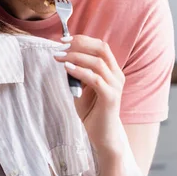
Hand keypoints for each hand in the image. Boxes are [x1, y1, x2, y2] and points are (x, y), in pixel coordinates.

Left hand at [53, 35, 125, 154]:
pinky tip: (67, 68)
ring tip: (59, 57)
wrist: (103, 136)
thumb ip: (77, 73)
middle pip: (101, 49)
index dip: (83, 39)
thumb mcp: (82, 88)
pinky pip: (95, 79)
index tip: (64, 39)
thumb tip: (64, 57)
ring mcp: (115, 86)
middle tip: (61, 45)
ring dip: (76, 56)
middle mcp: (117, 75)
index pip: (100, 46)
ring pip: (98, 62)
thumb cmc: (92, 111)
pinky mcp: (110, 97)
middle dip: (80, 43)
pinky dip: (80, 71)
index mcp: (112, 70)